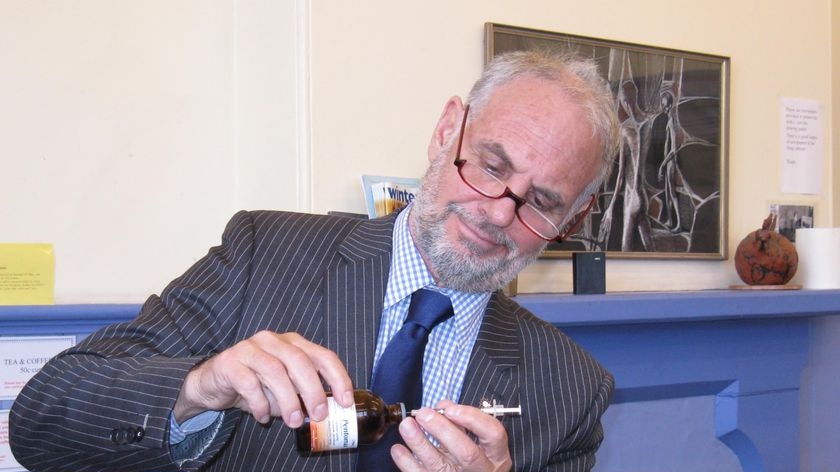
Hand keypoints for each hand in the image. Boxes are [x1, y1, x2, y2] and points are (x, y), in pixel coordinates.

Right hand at [173, 330, 353, 426]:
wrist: (213, 382)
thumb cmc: (255, 384)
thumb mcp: (284, 389)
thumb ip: (302, 395)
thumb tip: (324, 413)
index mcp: (293, 343)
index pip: (322, 355)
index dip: (338, 377)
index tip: (345, 401)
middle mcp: (273, 340)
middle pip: (299, 361)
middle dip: (313, 390)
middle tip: (318, 415)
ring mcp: (250, 348)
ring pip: (275, 370)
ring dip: (287, 399)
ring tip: (292, 421)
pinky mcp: (230, 362)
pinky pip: (248, 382)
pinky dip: (260, 403)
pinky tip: (263, 416)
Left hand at [391, 400, 511, 471]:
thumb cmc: (474, 459)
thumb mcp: (477, 441)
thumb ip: (463, 422)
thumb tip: (443, 406)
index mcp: (495, 455)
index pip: (493, 433)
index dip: (472, 418)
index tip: (451, 409)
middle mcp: (481, 469)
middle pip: (466, 452)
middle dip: (443, 430)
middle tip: (424, 414)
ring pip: (439, 465)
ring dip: (419, 442)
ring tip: (406, 425)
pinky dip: (407, 462)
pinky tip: (398, 449)